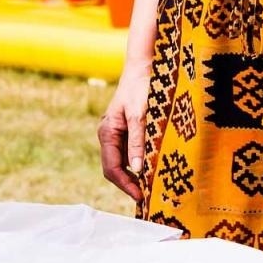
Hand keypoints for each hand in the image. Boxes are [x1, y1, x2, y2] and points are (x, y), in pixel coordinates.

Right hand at [99, 63, 152, 201]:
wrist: (145, 66)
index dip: (125, 184)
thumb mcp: (140, 115)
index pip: (111, 168)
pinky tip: (154, 168)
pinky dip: (143, 163)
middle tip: (148, 196)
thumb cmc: (141, 87)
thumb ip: (137, 142)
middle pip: (116, 168)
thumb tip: (137, 170)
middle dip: (130, 183)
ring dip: (137, 175)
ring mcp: (120, 134)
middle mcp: (110, 135)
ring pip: (126, 162)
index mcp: (107, 132)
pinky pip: (134, 153)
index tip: (140, 196)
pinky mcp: (131, 131)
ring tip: (153, 185)